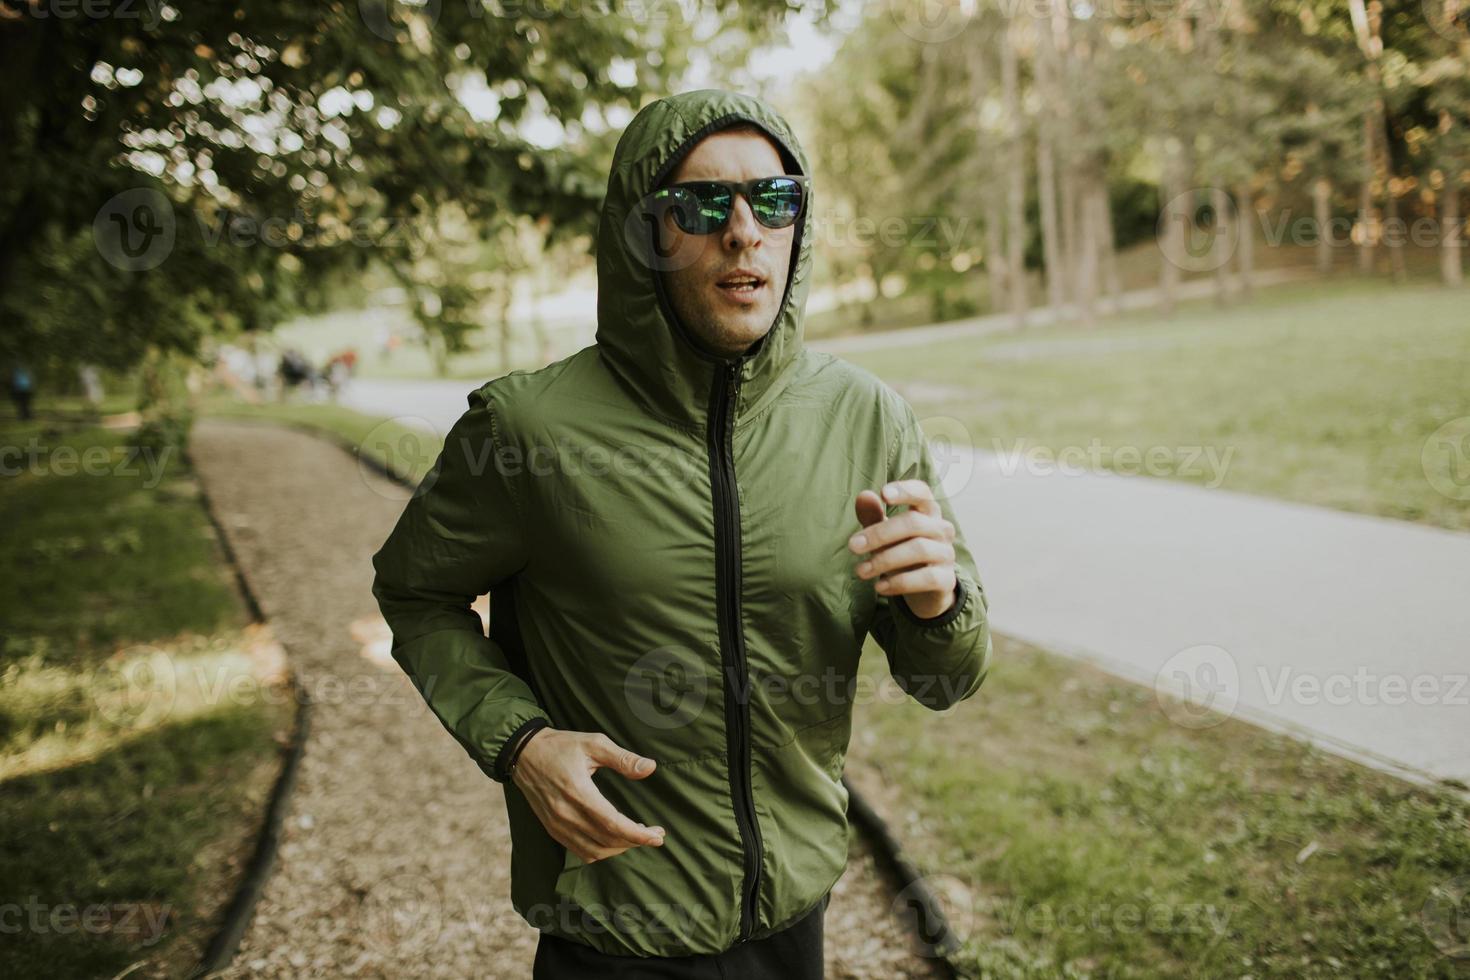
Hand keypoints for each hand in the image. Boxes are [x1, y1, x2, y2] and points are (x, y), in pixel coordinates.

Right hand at [511, 728, 666, 862]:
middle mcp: (566, 814)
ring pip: (595, 851)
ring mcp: (557, 825)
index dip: (639, 835)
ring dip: (619, 848)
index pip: (613, 825)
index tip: (659, 835)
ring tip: (635, 836)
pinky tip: (612, 840)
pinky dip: (600, 851)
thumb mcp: (594, 743)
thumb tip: (650, 768)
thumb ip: (622, 758)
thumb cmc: (561, 746)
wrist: (524, 753)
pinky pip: (580, 851)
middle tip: (654, 834)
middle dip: (635, 841)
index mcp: (579, 793)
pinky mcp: (552, 829)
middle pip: (607, 841)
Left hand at [850, 480, 957, 619]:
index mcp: (927, 511)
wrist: (924, 589)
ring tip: (861, 571)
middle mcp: (941, 529)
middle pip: (913, 523)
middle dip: (880, 534)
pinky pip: (926, 578)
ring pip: (919, 549)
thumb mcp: (884, 534)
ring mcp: (946, 554)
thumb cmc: (901, 551)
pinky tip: (879, 587)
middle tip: (853, 546)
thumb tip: (863, 496)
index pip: (922, 492)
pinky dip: (900, 582)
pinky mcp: (947, 579)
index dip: (905, 490)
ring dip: (885, 560)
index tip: (883, 494)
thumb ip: (873, 515)